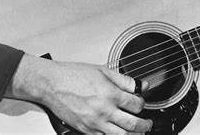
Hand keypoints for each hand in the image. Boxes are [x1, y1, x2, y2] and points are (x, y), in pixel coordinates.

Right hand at [8, 55, 151, 133]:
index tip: (142, 102)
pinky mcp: (85, 130)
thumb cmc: (74, 75)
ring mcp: (94, 123)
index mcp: (110, 93)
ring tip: (138, 132)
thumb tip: (141, 84)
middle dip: (144, 125)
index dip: (143, 104)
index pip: (136, 104)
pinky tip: (118, 133)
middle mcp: (103, 110)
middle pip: (132, 124)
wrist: (52, 84)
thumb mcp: (103, 70)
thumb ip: (124, 80)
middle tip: (148, 124)